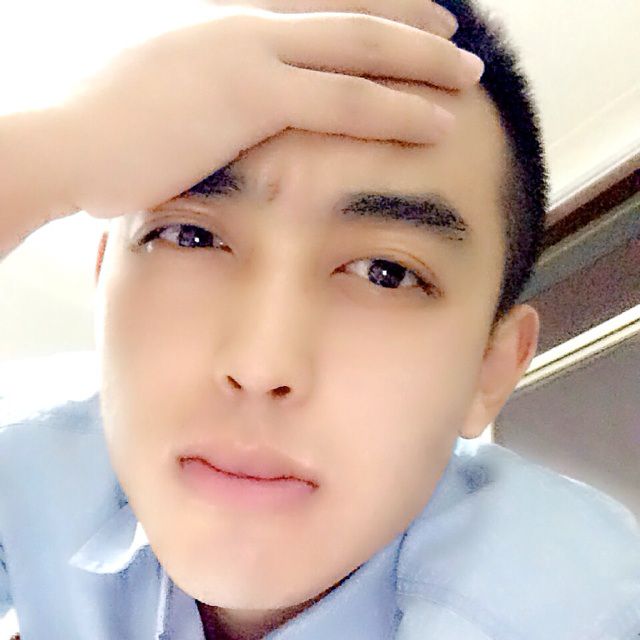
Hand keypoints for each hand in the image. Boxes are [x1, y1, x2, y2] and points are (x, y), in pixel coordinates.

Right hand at [61, 4, 483, 218]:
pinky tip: (440, 122)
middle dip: (411, 27)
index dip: (372, 13)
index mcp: (224, 27)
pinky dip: (397, 109)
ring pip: (360, 49)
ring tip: (468, 77)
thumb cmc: (103, 137)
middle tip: (456, 43)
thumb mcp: (163, 101)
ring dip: (421, 63)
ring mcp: (248, 51)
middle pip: (349, 14)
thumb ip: (208, 102)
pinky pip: (345, 98)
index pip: (316, 10)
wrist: (62, 146)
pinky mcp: (251, 93)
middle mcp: (242, 25)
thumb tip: (223, 121)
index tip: (414, 25)